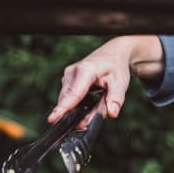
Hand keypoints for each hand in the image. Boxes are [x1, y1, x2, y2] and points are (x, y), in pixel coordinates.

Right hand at [47, 36, 161, 124]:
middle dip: (79, 113)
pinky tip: (92, 100)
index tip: (52, 118)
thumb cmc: (116, 66)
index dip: (63, 108)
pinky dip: (79, 103)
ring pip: (69, 99)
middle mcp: (72, 72)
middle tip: (93, 118)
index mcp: (86, 70)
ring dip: (81, 108)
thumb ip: (116, 99)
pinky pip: (69, 96)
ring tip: (98, 103)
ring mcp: (68, 76)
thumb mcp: (121, 83)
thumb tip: (112, 113)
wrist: (113, 53)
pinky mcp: (67, 80)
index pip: (73, 93)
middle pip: (69, 99)